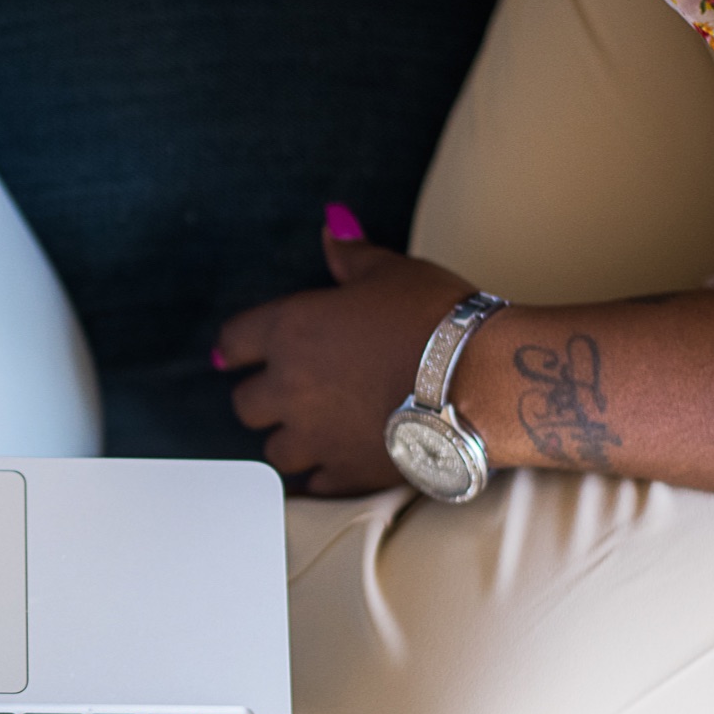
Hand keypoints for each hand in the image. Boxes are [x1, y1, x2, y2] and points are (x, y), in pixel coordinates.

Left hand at [214, 205, 475, 495]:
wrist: (478, 379)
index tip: (236, 354)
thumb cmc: (434, 316)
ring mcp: (313, 438)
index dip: (236, 347)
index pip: (234, 341)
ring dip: (289, 442)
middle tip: (289, 394)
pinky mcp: (343, 475)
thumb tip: (332, 226)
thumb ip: (351, 256)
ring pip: (274, 453)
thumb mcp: (392, 271)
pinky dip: (319, 477)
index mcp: (290, 331)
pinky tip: (334, 466)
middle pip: (245, 406)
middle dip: (263, 400)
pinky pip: (311, 487)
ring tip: (314, 433)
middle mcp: (289, 389)